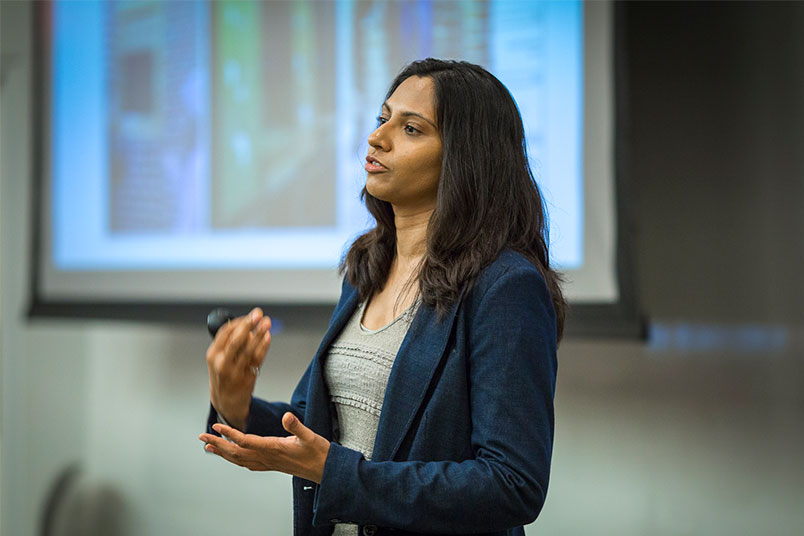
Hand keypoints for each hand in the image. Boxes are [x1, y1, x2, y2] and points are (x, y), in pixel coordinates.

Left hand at [199, 412, 330, 483]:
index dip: (229, 434)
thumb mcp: (310, 436)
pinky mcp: (272, 465)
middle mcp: (268, 458)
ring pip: (240, 460)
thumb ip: (297, 426)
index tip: (216, 426)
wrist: (326, 470)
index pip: (245, 441)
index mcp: (274, 448)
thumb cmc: (319, 453)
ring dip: (223, 453)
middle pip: (236, 452)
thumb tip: (286, 417)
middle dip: (218, 444)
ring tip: (210, 448)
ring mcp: (269, 463)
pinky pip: (248, 464)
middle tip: (202, 437)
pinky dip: (236, 460)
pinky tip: (233, 458)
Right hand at [206, 307, 271, 429]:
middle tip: (258, 314)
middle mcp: (222, 363)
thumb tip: (248, 327)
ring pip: (249, 349)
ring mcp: (235, 371)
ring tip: (267, 323)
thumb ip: (231, 343)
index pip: (225, 333)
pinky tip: (268, 337)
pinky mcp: (247, 378)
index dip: (239, 322)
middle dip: (248, 324)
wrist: (226, 402)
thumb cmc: (224, 376)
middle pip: (236, 340)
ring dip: (259, 334)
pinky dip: (264, 346)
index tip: (250, 314)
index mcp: (213, 355)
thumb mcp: (220, 359)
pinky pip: (257, 359)